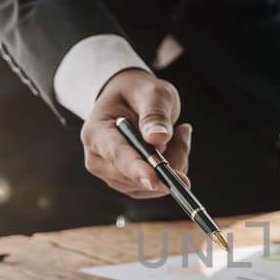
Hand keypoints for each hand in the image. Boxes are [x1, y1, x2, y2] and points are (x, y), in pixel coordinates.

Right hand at [79, 69, 192, 197]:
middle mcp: (97, 159)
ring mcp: (111, 175)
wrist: (130, 101)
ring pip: (152, 185)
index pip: (117, 155)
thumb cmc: (139, 93)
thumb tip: (158, 139)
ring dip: (174, 161)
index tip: (154, 180)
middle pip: (136, 174)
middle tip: (184, 128)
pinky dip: (173, 168)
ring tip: (175, 132)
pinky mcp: (128, 185)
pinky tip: (172, 145)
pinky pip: (158, 187)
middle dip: (168, 159)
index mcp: (96, 132)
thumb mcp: (152, 92)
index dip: (136, 169)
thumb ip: (155, 113)